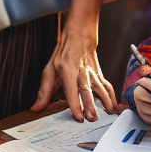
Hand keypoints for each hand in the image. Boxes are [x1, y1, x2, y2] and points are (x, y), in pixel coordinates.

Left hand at [32, 0, 115, 121]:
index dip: (75, 104)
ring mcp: (92, 71)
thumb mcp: (49, 69)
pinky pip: (107, 85)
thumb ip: (44, 91)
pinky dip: (112, 96)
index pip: (71, 90)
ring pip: (100, 87)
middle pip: (87, 89)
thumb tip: (36, 108)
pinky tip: (114, 107)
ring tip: (108, 113)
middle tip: (93, 117)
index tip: (78, 117)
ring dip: (105, 101)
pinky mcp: (99, 73)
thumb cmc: (63, 52)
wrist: (80, 33)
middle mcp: (81, 71)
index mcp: (67, 69)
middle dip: (91, 104)